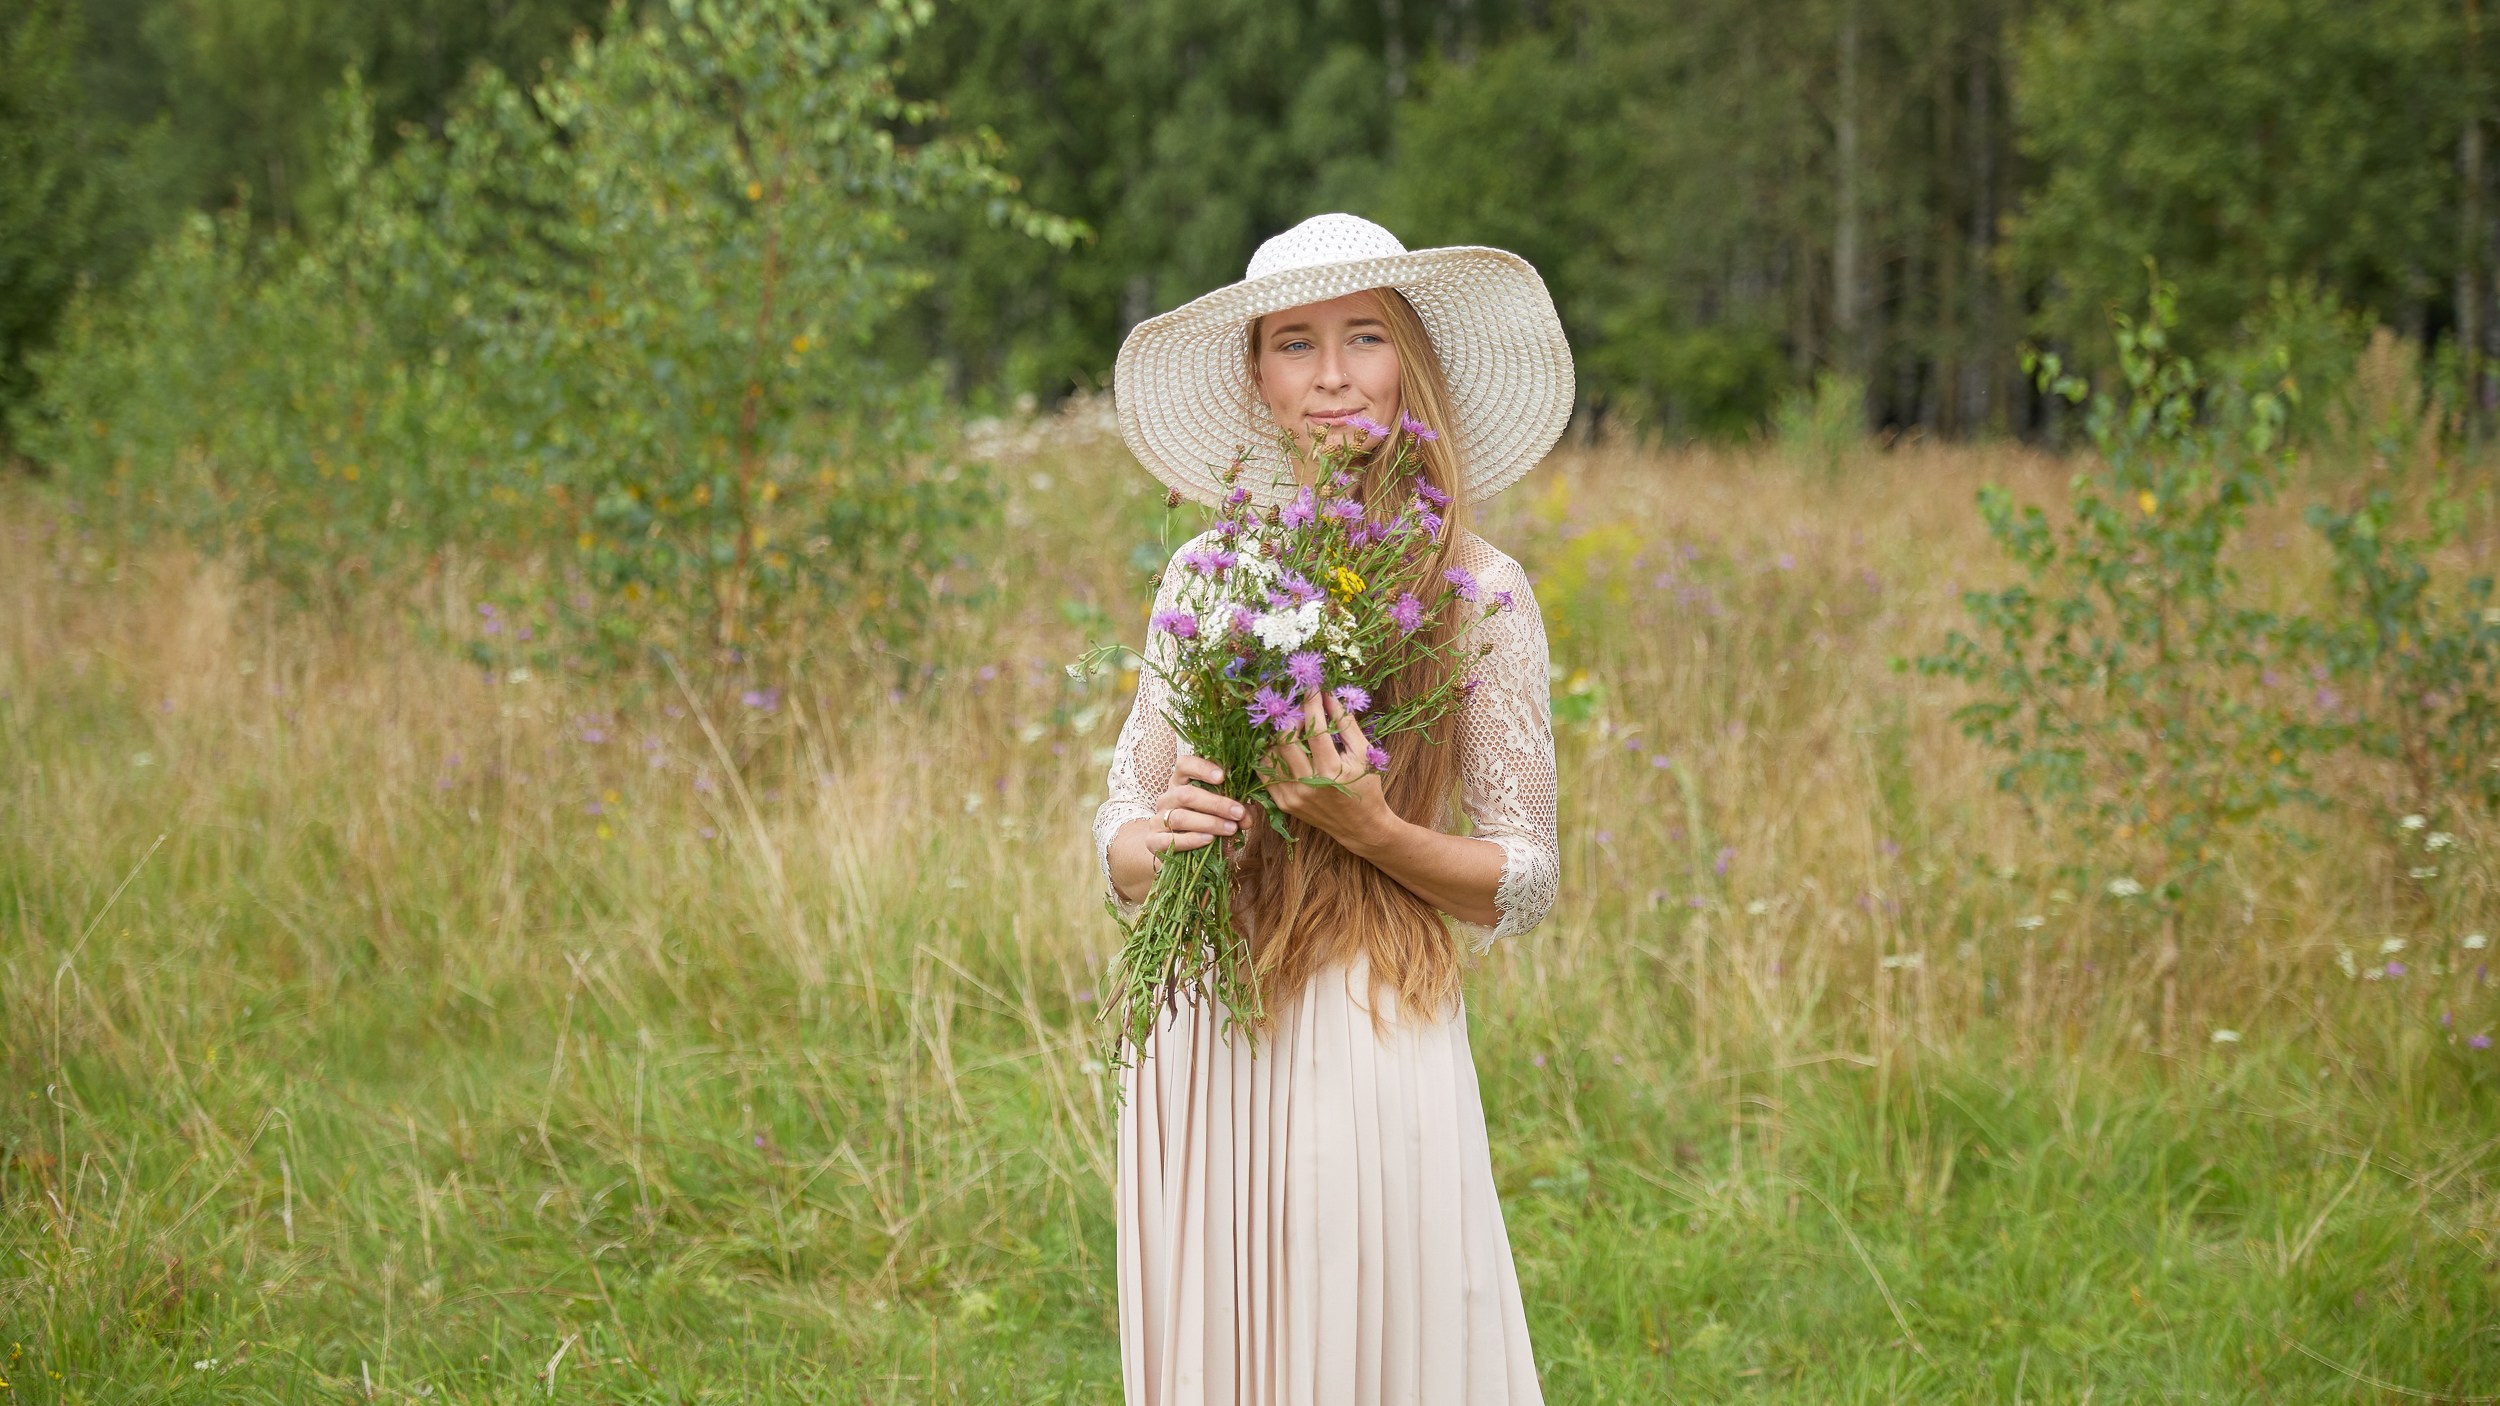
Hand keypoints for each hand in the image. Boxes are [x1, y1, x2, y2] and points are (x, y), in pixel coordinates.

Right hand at [1109, 755, 1245, 902]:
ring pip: (1180, 817)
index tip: (1223, 776)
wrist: (1172, 852)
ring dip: (1209, 823)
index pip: (1184, 765)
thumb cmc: (1201, 826)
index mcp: (1180, 782)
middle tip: (1239, 812)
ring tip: (1231, 829)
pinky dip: (1192, 840)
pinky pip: (1170, 840)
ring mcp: (1157, 819)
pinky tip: (1209, 840)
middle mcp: (1166, 798)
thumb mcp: (1219, 814)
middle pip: (1186, 794)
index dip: (1202, 768)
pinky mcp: (1152, 841)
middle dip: (1216, 803)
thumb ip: (1235, 812)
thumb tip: (1248, 817)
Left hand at [1267, 687, 1394, 850]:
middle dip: (1292, 719)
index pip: (1315, 730)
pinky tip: (1282, 747)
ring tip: (1291, 728)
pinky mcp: (1283, 804)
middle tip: (1299, 711)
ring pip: (1271, 755)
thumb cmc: (1366, 785)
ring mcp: (1293, 797)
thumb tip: (1328, 696)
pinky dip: (1271, 756)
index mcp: (1332, 772)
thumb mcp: (1363, 753)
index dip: (1312, 704)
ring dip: (1278, 736)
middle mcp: (1308, 786)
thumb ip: (1346, 724)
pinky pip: (1266, 773)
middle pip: (1286, 741)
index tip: (1312, 688)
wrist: (1360, 826)